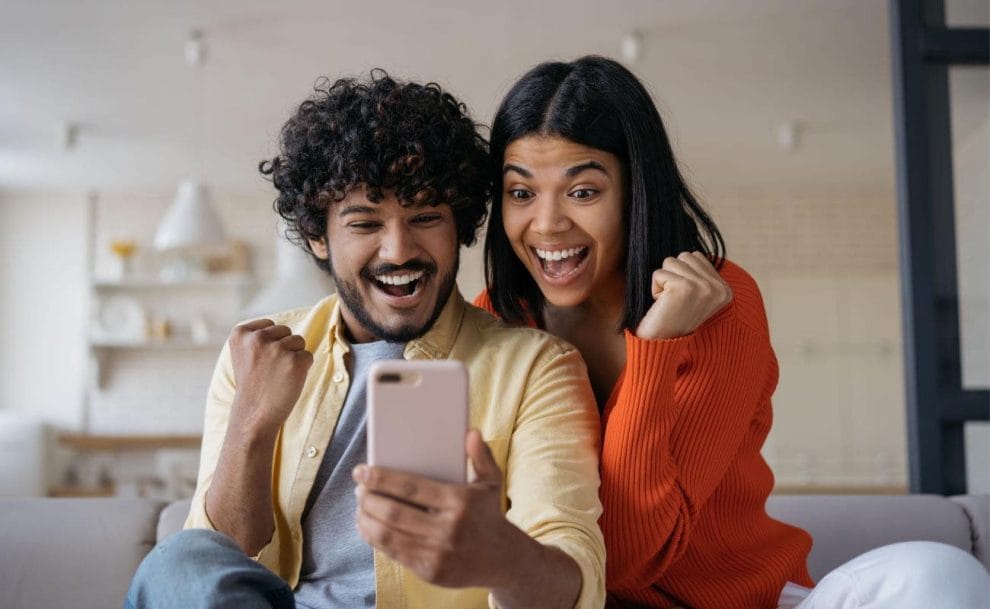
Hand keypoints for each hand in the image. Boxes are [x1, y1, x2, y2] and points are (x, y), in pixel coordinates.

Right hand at [227, 318, 312, 434]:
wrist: (254, 414)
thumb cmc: (252, 384)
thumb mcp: (243, 354)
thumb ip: (256, 336)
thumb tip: (283, 328)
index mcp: (241, 333)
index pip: (269, 325)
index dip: (269, 343)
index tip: (259, 362)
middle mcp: (258, 338)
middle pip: (285, 331)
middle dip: (283, 347)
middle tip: (270, 370)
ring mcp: (277, 349)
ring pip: (298, 341)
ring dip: (293, 357)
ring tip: (278, 375)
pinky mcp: (295, 361)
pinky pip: (308, 356)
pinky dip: (302, 368)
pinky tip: (288, 381)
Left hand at [353, 429, 512, 587]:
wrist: (504, 559)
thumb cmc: (489, 514)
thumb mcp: (491, 482)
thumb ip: (480, 455)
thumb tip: (471, 432)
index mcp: (459, 502)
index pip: (411, 488)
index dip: (381, 478)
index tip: (362, 471)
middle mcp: (448, 528)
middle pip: (394, 512)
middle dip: (368, 498)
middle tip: (358, 488)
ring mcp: (437, 553)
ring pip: (388, 534)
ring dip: (366, 519)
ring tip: (360, 506)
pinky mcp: (430, 571)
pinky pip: (393, 553)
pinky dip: (374, 538)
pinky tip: (368, 526)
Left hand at [635, 251, 732, 339]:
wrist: (661, 346)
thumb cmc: (673, 319)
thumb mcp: (695, 295)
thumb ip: (699, 274)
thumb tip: (691, 254)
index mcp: (725, 290)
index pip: (696, 256)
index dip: (682, 275)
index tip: (684, 300)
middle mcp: (718, 289)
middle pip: (684, 256)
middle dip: (673, 275)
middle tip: (675, 301)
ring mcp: (703, 287)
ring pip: (671, 262)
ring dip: (663, 282)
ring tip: (669, 303)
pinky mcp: (684, 288)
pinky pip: (658, 273)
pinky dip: (654, 289)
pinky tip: (662, 306)